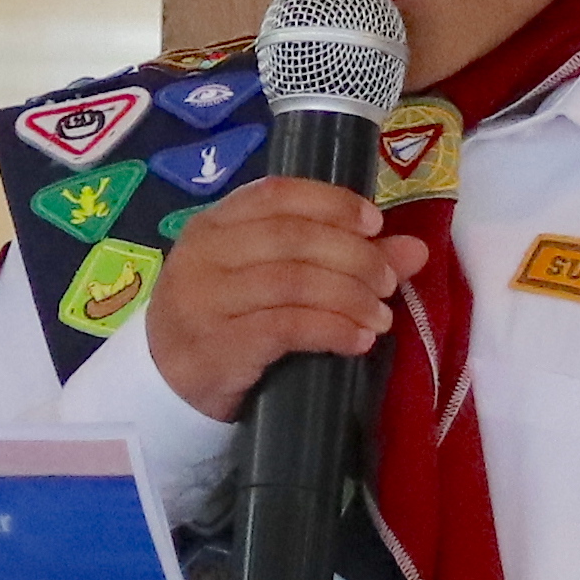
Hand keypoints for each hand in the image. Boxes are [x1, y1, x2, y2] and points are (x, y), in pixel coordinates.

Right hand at [143, 179, 427, 422]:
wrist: (164, 386)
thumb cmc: (224, 321)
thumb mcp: (271, 279)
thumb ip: (338, 256)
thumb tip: (415, 250)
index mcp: (213, 224)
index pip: (276, 194)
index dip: (332, 203)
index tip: (375, 224)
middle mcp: (204, 254)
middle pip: (292, 238)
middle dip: (352, 256)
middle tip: (388, 281)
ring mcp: (205, 300)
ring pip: (293, 282)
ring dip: (350, 297)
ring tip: (381, 317)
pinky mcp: (217, 347)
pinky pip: (287, 328)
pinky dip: (333, 330)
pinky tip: (359, 341)